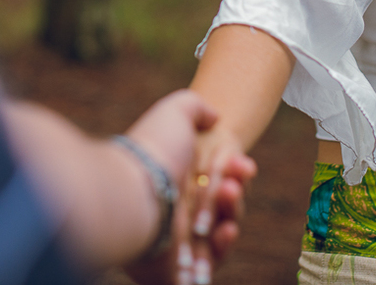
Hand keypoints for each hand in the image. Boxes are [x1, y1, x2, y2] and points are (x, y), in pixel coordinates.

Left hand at [120, 93, 256, 284]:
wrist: (132, 192)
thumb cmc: (154, 151)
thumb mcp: (175, 110)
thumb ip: (197, 108)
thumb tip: (214, 118)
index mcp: (176, 179)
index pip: (215, 180)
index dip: (235, 174)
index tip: (244, 165)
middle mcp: (175, 209)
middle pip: (220, 209)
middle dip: (234, 197)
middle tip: (231, 188)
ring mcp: (174, 240)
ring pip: (218, 237)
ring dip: (231, 219)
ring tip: (229, 211)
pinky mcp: (172, 268)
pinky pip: (205, 266)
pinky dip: (220, 250)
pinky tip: (226, 231)